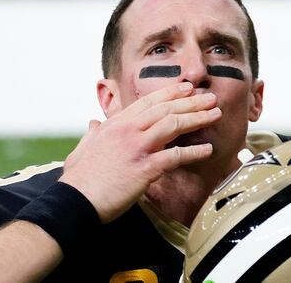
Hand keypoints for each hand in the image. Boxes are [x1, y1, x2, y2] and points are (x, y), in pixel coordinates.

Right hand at [60, 82, 220, 222]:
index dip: (170, 93)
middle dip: (191, 102)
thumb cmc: (79, 179)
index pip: (148, 102)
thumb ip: (92, 133)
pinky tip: (208, 149)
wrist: (75, 201)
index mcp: (115, 124)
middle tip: (211, 98)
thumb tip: (93, 122)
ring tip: (216, 115)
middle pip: (165, 109)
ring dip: (198, 118)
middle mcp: (128, 131)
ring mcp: (137, 147)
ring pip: (173, 125)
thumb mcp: (82, 148)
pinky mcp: (145, 168)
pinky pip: (175, 156)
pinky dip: (194, 152)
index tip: (187, 88)